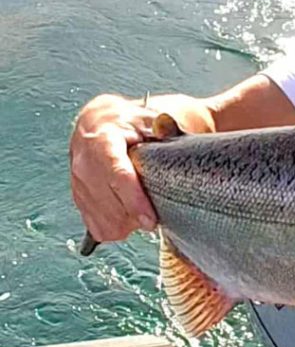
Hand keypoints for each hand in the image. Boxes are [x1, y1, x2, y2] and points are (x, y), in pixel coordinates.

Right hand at [69, 94, 157, 243]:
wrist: (100, 124)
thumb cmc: (129, 124)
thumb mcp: (147, 119)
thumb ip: (161, 126)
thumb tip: (165, 127)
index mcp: (102, 140)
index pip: (116, 175)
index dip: (134, 200)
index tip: (149, 219)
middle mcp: (84, 162)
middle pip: (109, 204)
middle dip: (134, 216)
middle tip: (154, 216)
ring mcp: (77, 182)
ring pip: (102, 220)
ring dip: (126, 224)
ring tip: (142, 212)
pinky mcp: (78, 197)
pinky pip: (97, 226)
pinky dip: (115, 228)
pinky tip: (128, 216)